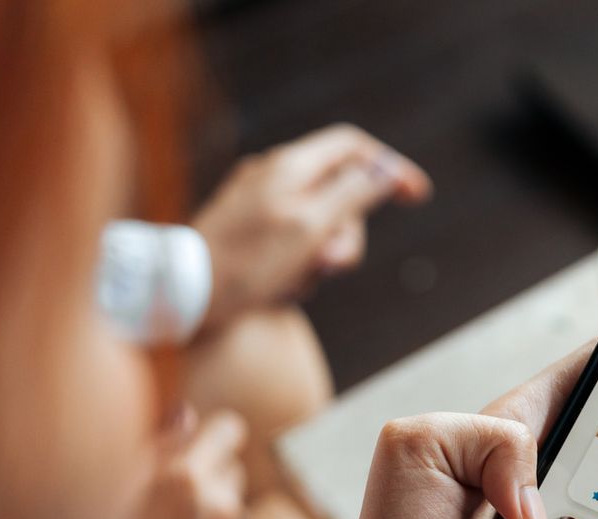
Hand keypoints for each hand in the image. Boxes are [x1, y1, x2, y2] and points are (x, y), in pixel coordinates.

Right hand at [111, 408, 249, 518]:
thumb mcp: (114, 485)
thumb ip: (158, 444)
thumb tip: (188, 413)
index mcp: (184, 475)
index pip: (229, 428)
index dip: (213, 434)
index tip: (195, 443)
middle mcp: (217, 501)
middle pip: (232, 464)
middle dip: (209, 471)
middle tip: (169, 490)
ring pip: (231, 499)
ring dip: (211, 503)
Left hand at [191, 124, 428, 330]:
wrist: (181, 294)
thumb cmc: (246, 264)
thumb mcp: (310, 227)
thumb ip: (353, 194)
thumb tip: (387, 169)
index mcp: (289, 166)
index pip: (353, 146)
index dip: (388, 168)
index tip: (416, 196)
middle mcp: (273, 175)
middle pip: (341, 194)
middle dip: (347, 235)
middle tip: (330, 267)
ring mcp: (258, 202)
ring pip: (319, 226)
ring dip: (320, 259)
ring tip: (294, 283)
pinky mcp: (247, 230)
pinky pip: (293, 245)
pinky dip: (297, 268)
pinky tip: (277, 288)